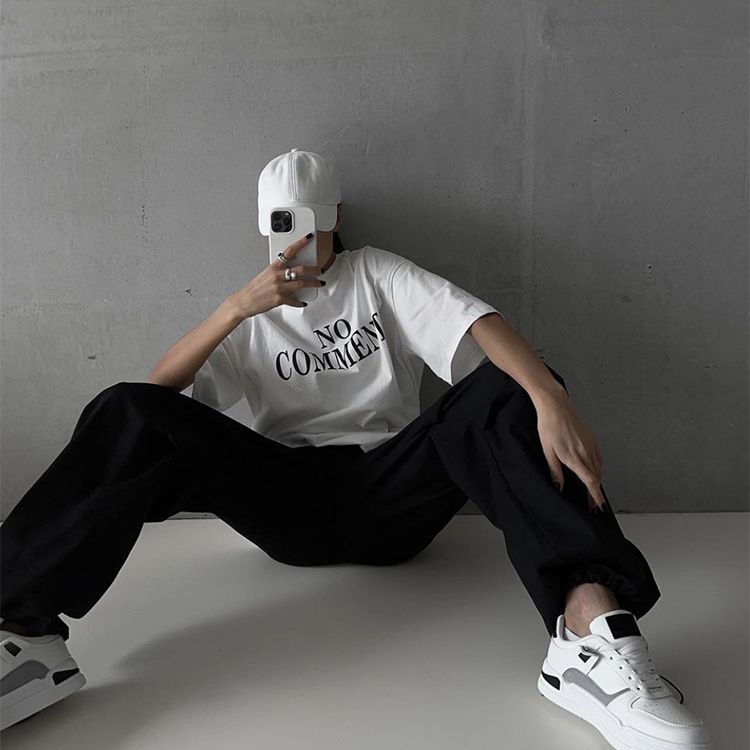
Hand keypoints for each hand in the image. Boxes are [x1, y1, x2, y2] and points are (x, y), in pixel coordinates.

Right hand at [226, 234, 323, 318]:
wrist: (244, 301)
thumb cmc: (254, 288)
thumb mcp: (265, 274)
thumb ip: (278, 271)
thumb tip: (290, 269)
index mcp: (273, 267)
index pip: (289, 251)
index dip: (301, 242)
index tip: (309, 237)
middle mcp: (277, 276)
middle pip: (301, 269)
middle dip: (314, 269)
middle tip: (320, 270)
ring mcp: (279, 287)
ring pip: (302, 283)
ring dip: (314, 283)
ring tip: (319, 283)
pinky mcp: (279, 299)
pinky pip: (294, 300)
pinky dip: (300, 302)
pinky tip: (303, 302)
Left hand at [534, 392, 604, 511]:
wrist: (556, 405)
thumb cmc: (548, 425)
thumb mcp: (547, 451)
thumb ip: (555, 470)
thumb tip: (559, 486)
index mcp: (573, 456)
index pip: (589, 481)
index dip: (595, 495)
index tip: (598, 505)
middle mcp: (585, 452)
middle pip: (596, 478)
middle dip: (595, 493)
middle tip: (593, 505)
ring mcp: (590, 445)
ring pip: (599, 469)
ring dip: (597, 482)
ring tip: (593, 492)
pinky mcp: (592, 439)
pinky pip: (599, 459)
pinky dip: (599, 469)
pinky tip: (595, 472)